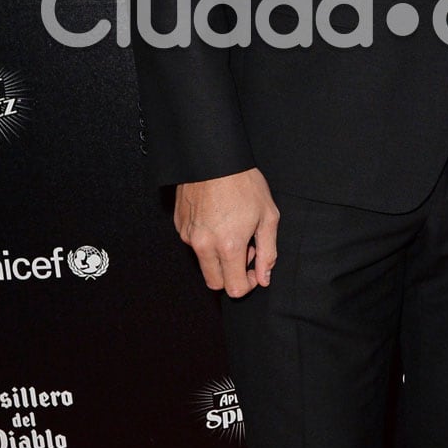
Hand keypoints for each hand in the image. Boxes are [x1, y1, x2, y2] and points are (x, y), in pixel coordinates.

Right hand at [174, 169, 278, 295]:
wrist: (213, 158)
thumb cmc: (244, 183)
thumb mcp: (268, 217)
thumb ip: (268, 252)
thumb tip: (264, 278)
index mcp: (228, 246)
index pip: (234, 289)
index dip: (248, 284)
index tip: (254, 270)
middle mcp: (204, 246)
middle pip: (215, 283)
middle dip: (231, 275)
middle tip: (245, 251)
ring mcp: (188, 236)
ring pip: (203, 263)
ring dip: (219, 258)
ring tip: (232, 231)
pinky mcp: (179, 225)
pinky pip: (193, 244)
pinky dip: (206, 241)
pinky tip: (218, 220)